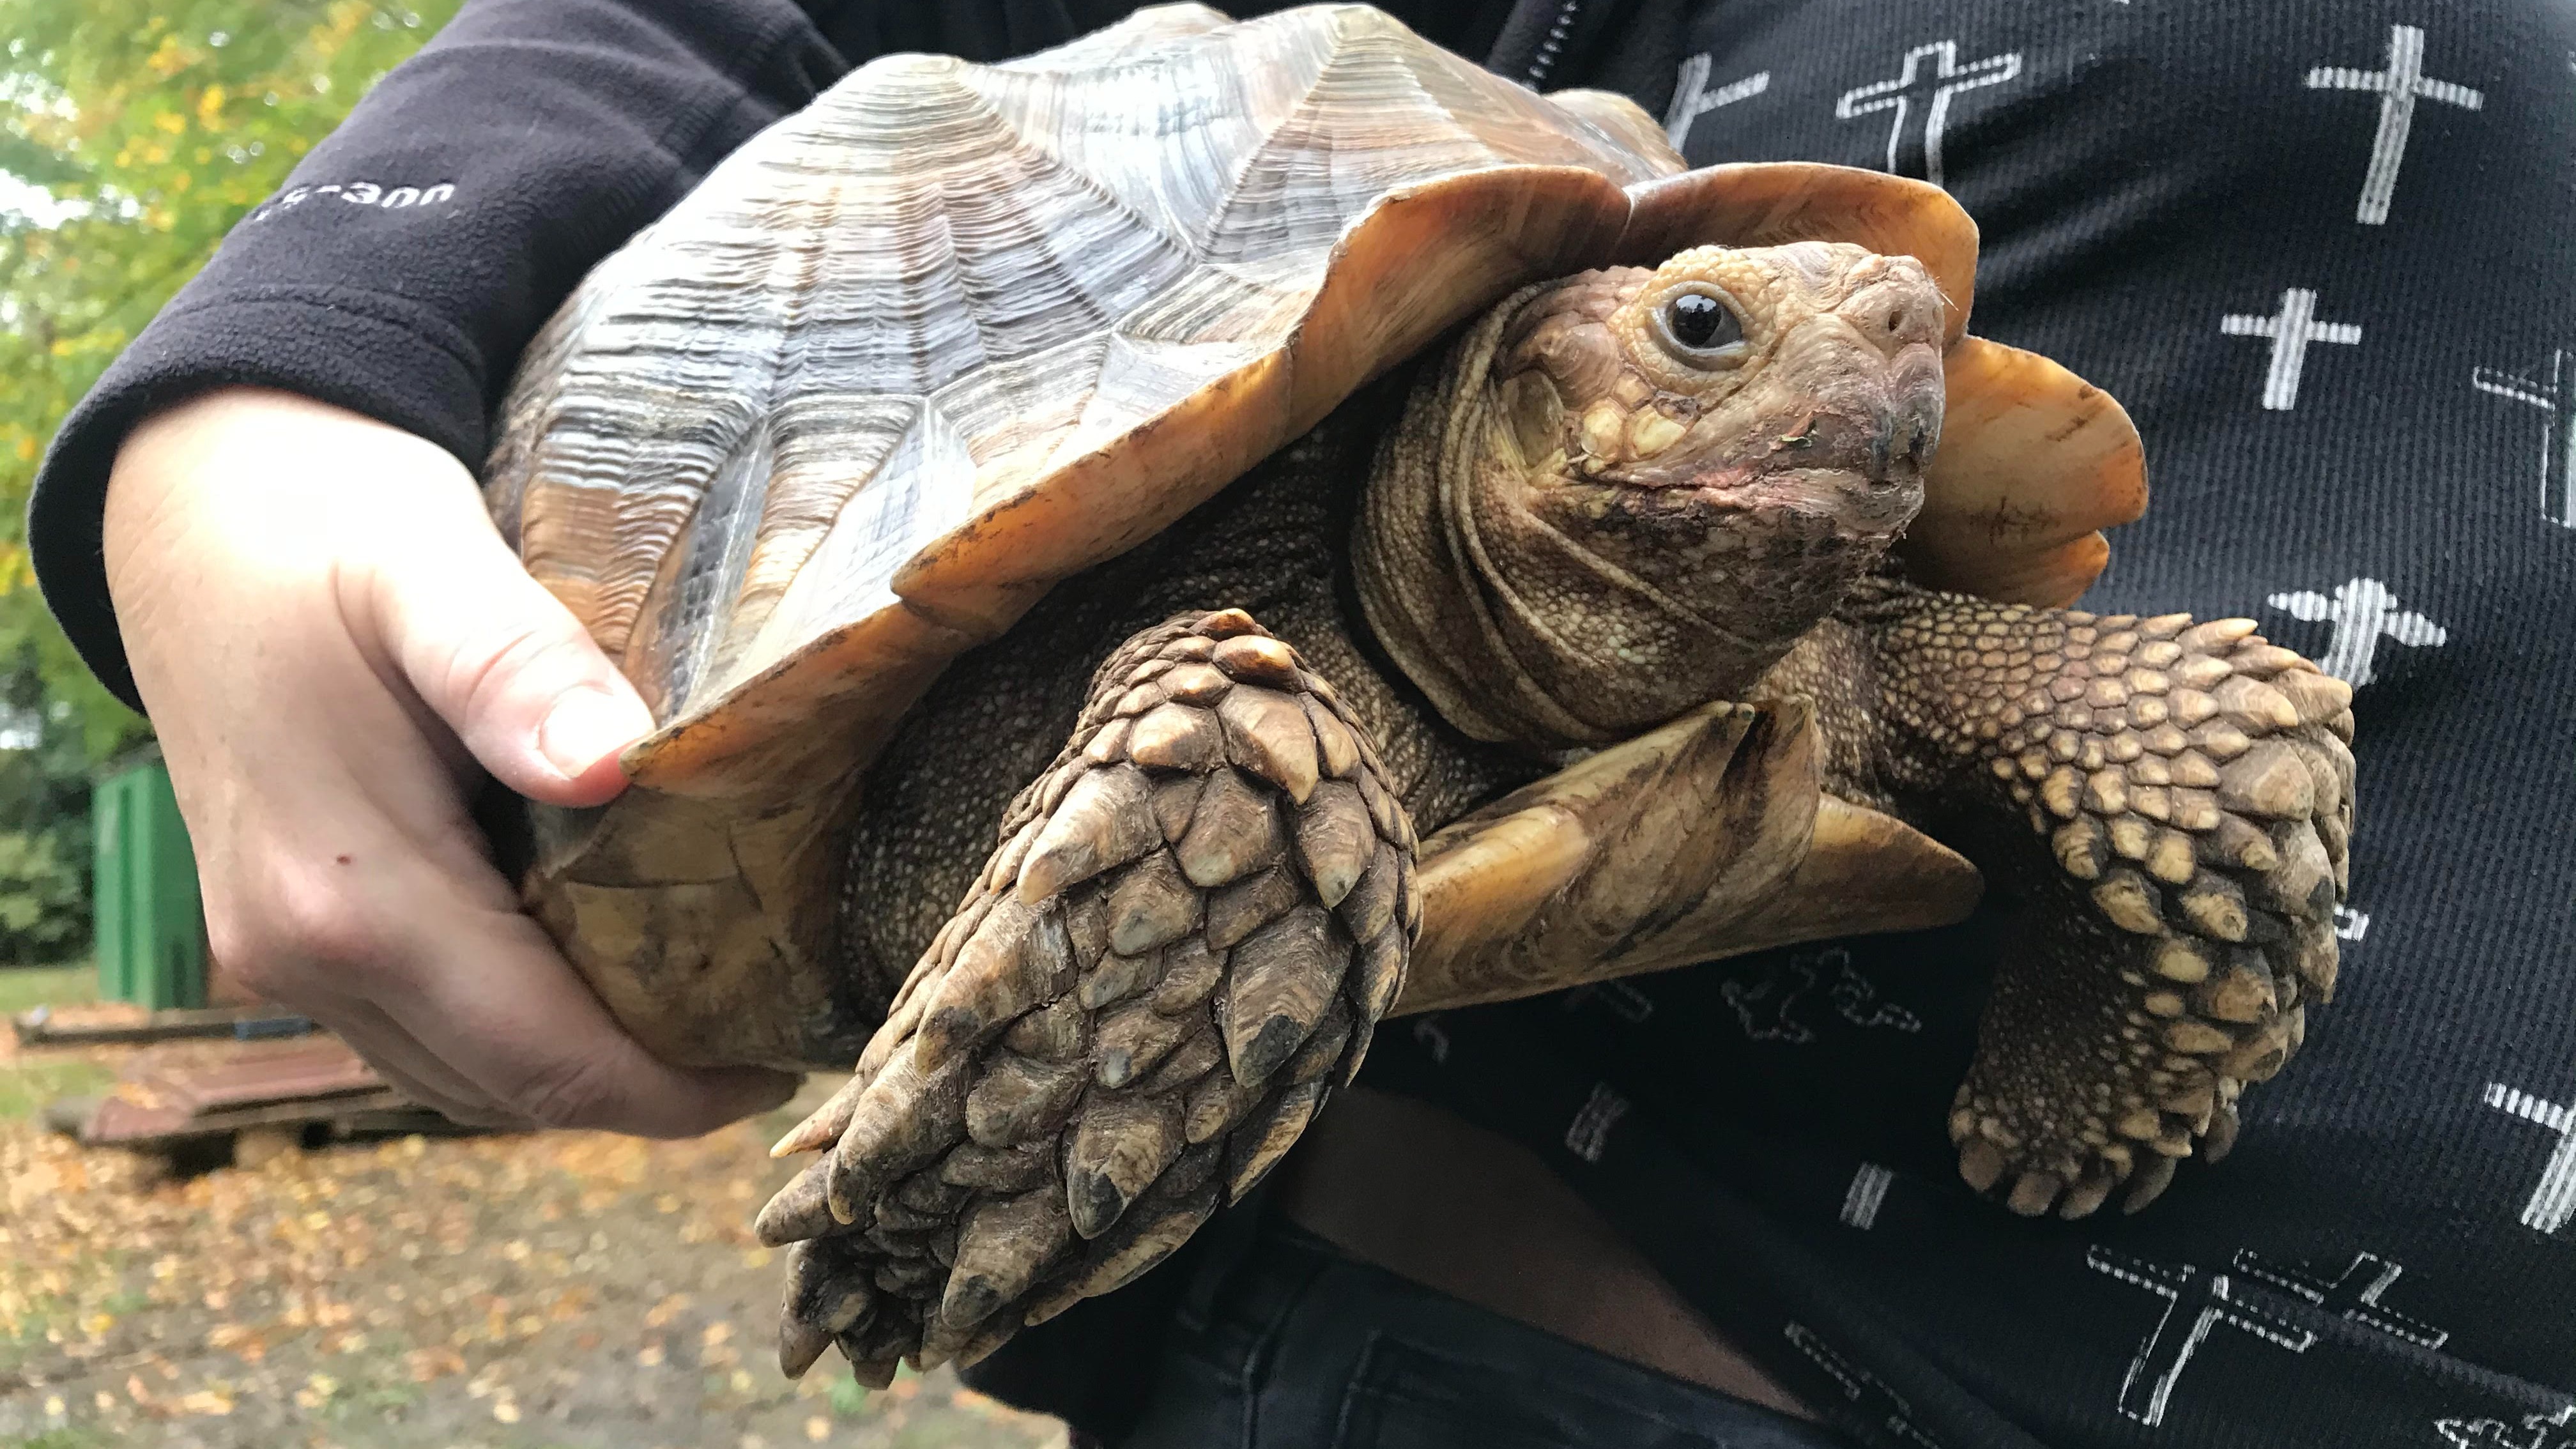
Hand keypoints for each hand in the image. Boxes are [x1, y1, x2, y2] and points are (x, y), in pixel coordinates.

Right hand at [104, 388, 797, 1133]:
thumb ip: (516, 666)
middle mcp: (297, 953)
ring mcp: (280, 954)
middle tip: (776, 1037)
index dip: (675, 1088)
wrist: (194, 496)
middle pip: (511, 1089)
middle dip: (650, 1090)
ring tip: (715, 1015)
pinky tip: (607, 972)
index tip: (787, 1063)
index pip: (543, 1058)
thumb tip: (612, 762)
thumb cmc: (325, 520)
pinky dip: (521, 1032)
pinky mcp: (283, 931)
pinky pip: (425, 1031)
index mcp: (346, 893)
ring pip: (465, 1076)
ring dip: (586, 1068)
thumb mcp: (430, 565)